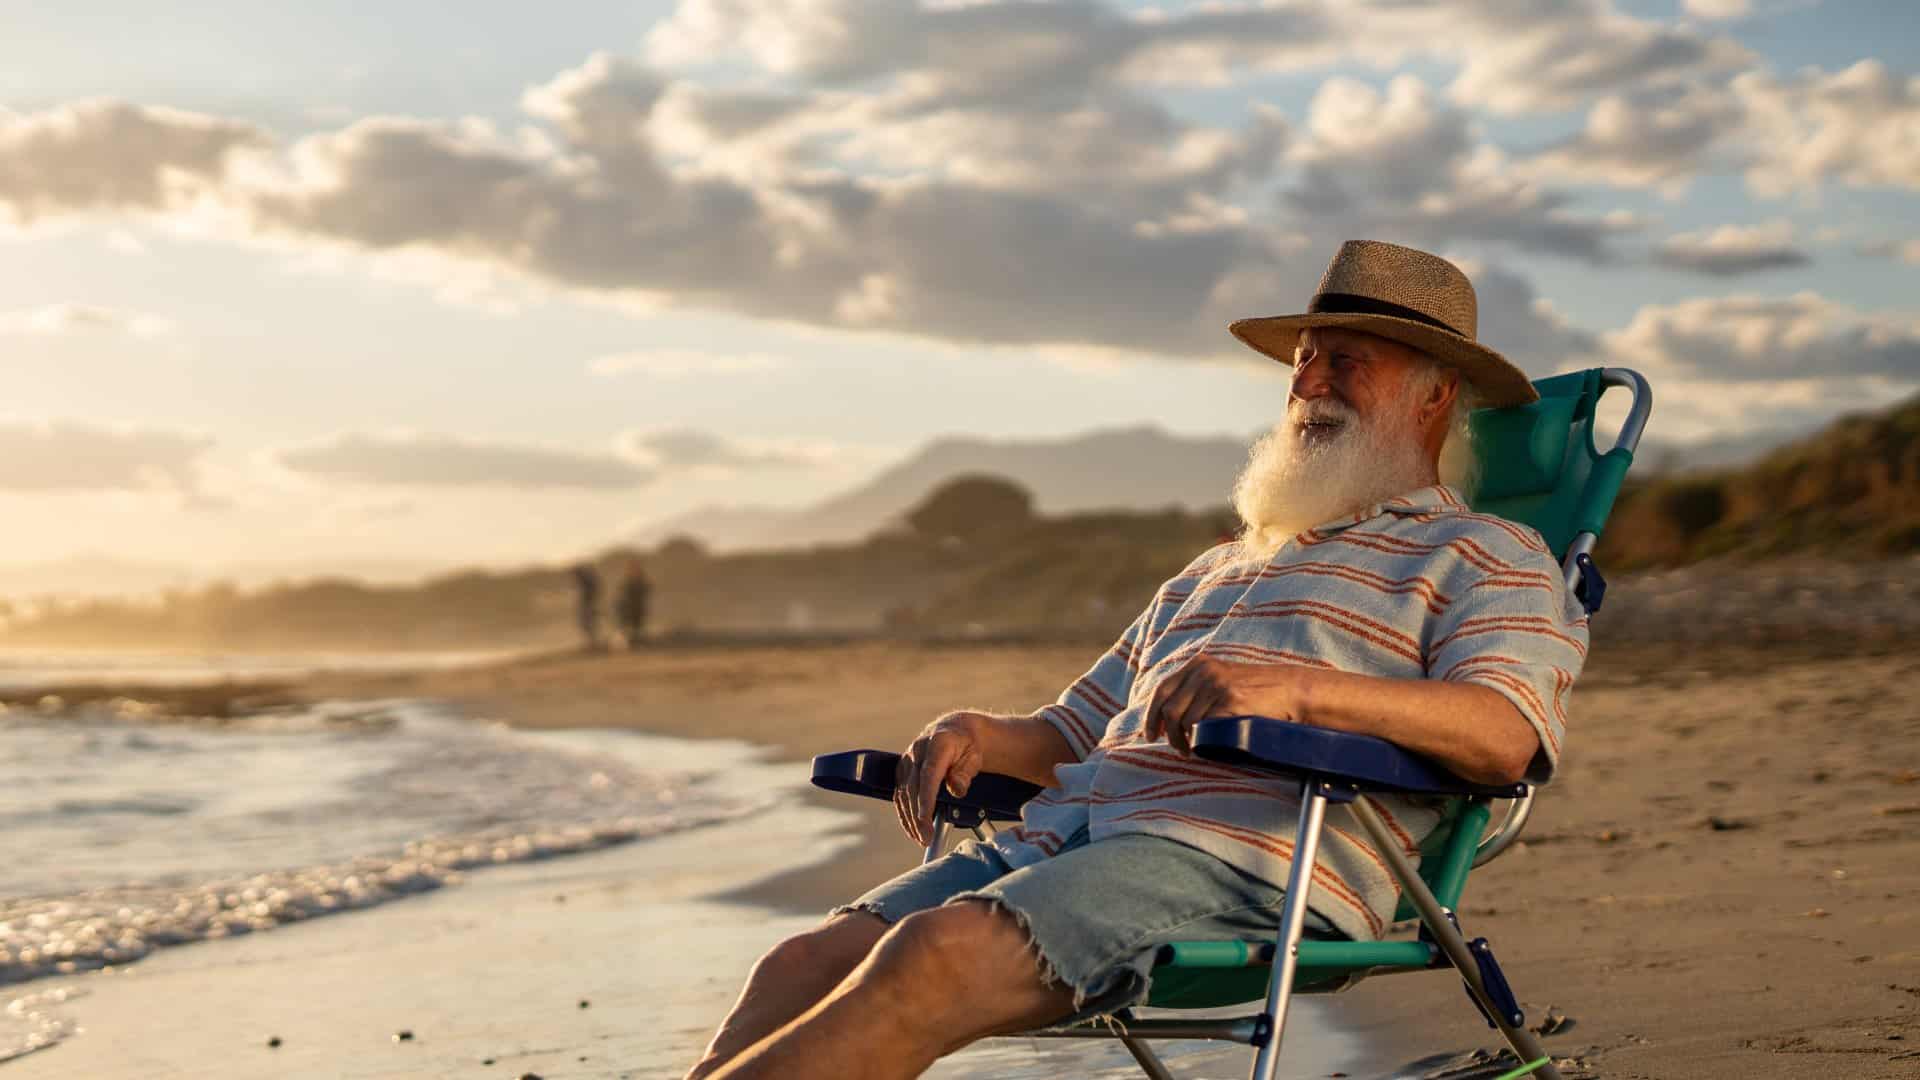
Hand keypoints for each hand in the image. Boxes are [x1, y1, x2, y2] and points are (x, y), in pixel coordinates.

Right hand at [894, 711, 989, 846]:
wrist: (954, 731)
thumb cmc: (967, 746)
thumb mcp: (974, 756)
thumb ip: (965, 773)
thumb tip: (957, 790)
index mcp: (937, 744)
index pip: (929, 774)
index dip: (925, 798)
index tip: (924, 819)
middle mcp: (917, 750)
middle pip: (913, 788)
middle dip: (918, 816)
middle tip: (926, 838)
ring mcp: (907, 759)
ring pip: (903, 793)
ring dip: (909, 818)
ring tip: (920, 838)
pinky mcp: (902, 769)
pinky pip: (900, 794)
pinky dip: (905, 813)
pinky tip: (912, 828)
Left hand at [1142, 656, 1308, 754]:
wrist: (1292, 690)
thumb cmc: (1257, 691)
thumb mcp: (1222, 678)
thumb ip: (1197, 689)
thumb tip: (1168, 716)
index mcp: (1199, 665)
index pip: (1162, 692)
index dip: (1152, 716)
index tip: (1151, 735)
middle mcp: (1205, 672)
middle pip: (1169, 710)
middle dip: (1169, 735)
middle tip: (1179, 750)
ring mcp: (1217, 686)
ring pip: (1185, 723)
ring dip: (1186, 742)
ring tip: (1195, 750)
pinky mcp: (1230, 702)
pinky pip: (1204, 728)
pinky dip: (1202, 741)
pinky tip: (1208, 747)